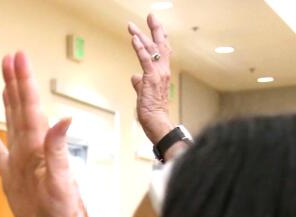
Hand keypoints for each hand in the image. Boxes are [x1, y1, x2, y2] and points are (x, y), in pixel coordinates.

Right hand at [0, 53, 101, 216]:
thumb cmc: (64, 213)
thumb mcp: (61, 180)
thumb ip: (58, 149)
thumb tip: (62, 119)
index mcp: (38, 148)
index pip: (29, 108)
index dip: (23, 83)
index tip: (17, 59)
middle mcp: (30, 152)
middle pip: (20, 110)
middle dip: (15, 84)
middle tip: (9, 59)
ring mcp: (21, 165)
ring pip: (12, 126)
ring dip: (8, 105)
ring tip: (5, 84)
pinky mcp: (14, 181)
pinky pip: (1, 157)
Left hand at [128, 14, 173, 143]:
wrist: (157, 123)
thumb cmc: (152, 112)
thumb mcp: (144, 95)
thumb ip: (140, 84)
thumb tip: (134, 77)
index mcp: (162, 73)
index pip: (162, 51)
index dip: (159, 37)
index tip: (154, 26)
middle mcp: (163, 71)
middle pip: (160, 45)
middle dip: (154, 29)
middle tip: (150, 15)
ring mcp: (158, 74)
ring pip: (152, 50)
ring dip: (141, 36)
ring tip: (132, 26)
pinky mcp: (151, 79)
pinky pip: (145, 60)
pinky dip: (140, 48)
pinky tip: (134, 39)